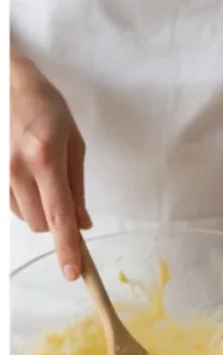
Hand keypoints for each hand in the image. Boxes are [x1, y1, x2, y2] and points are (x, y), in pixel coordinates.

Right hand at [10, 48, 89, 279]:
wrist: (5, 82)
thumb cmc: (45, 108)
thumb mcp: (74, 143)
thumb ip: (77, 187)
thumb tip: (83, 224)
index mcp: (46, 160)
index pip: (59, 216)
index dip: (67, 248)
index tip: (72, 272)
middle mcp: (16, 169)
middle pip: (38, 223)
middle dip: (55, 223)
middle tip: (62, 197)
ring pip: (22, 216)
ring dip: (37, 208)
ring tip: (41, 174)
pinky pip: (7, 203)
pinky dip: (22, 199)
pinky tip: (25, 174)